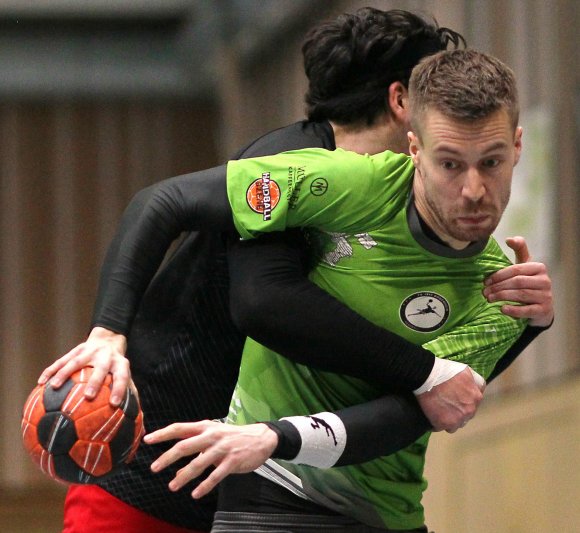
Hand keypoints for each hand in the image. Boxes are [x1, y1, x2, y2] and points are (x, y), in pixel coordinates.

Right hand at [37, 326, 129, 405]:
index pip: (122, 377)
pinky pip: (62, 360)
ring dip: (65, 373)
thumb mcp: (127, 377)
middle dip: (94, 381)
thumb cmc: (117, 367)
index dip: (119, 389)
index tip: (114, 404)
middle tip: (88, 396)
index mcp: (120, 364)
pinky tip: (41, 382)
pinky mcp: (76, 350)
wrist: (108, 339)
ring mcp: (90, 351)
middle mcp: (106, 356)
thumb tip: (138, 429)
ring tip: (55, 387)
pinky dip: (51, 370)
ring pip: (77, 361)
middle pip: (101, 368)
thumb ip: (131, 399)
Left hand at [145, 420, 277, 498]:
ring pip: (198, 463)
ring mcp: (222, 448)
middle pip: (185, 446)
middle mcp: (212, 436)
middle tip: (154, 468)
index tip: (147, 440)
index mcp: (205, 427)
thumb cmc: (233, 438)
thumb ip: (195, 451)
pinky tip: (196, 493)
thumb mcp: (213, 439)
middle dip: (168, 457)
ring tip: (172, 486)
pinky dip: (205, 485)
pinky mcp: (232, 461)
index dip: (163, 434)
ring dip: (184, 476)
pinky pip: (216, 475)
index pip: (180, 428)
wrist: (261, 438)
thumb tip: (176, 470)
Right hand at [416, 367, 484, 431]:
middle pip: (466, 416)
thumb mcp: (466, 371)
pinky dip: (438, 422)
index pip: (475, 403)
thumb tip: (477, 388)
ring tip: (440, 411)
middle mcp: (469, 411)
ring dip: (450, 419)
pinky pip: (442, 427)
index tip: (457, 398)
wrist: (426, 376)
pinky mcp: (442, 424)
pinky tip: (433, 414)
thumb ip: (475, 382)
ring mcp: (456, 419)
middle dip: (459, 411)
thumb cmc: (446, 371)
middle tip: (447, 403)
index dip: (465, 401)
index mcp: (476, 397)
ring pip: (456, 424)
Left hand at [483, 236, 553, 326]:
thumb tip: (509, 239)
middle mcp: (545, 281)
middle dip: (498, 287)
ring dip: (502, 297)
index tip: (485, 281)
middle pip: (517, 282)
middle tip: (484, 292)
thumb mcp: (525, 266)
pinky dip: (513, 310)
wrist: (541, 306)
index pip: (515, 269)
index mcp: (539, 267)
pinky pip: (527, 310)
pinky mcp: (544, 310)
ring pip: (521, 294)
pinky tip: (502, 309)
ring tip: (489, 299)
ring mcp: (546, 296)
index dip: (498, 275)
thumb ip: (520, 250)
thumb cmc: (528, 282)